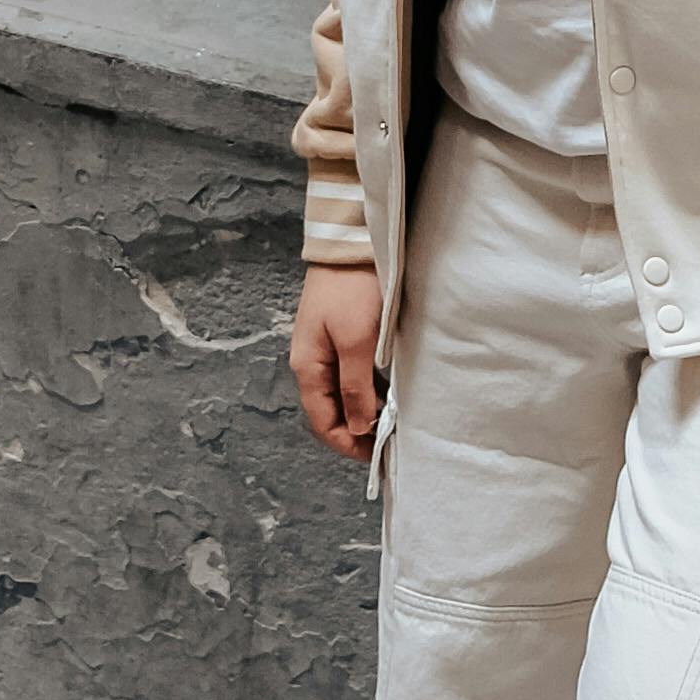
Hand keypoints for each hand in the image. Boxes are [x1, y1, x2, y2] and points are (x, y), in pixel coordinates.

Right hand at [289, 264, 385, 464]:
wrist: (350, 244)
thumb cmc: (352, 290)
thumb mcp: (356, 342)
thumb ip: (355, 388)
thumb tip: (357, 427)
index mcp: (308, 367)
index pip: (323, 422)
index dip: (348, 444)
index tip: (377, 455)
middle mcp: (312, 362)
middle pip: (329, 412)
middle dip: (355, 432)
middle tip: (388, 443)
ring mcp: (325, 350)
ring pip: (341, 396)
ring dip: (362, 413)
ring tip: (392, 423)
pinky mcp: (340, 337)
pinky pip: (349, 377)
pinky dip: (366, 392)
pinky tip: (387, 395)